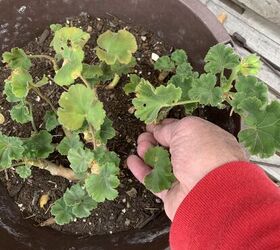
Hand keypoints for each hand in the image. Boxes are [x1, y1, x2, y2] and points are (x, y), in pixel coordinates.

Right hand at [127, 117, 247, 219]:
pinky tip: (132, 161)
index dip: (166, 127)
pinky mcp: (172, 193)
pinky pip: (153, 181)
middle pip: (171, 147)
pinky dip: (142, 170)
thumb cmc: (204, 154)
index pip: (183, 131)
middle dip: (155, 140)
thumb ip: (169, 128)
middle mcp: (197, 159)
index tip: (151, 125)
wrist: (211, 192)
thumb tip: (158, 130)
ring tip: (140, 147)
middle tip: (143, 136)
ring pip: (161, 163)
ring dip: (148, 153)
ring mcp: (185, 177)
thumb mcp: (187, 128)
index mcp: (206, 140)